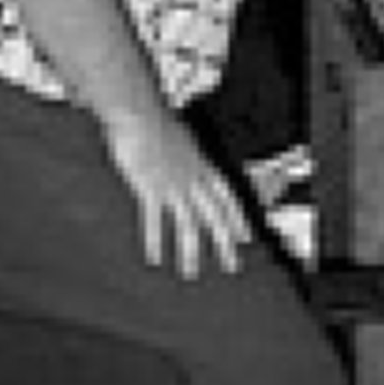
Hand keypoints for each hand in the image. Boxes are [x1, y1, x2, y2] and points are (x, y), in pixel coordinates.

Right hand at [103, 116, 251, 277]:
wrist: (138, 110)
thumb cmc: (154, 120)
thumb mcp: (181, 138)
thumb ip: (186, 156)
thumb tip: (189, 164)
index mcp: (202, 163)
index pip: (227, 196)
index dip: (237, 217)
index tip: (245, 236)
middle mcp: (192, 177)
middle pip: (214, 216)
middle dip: (225, 243)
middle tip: (233, 266)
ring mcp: (172, 184)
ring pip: (187, 224)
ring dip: (190, 251)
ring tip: (192, 273)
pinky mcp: (149, 187)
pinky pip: (154, 220)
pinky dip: (155, 240)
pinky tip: (155, 257)